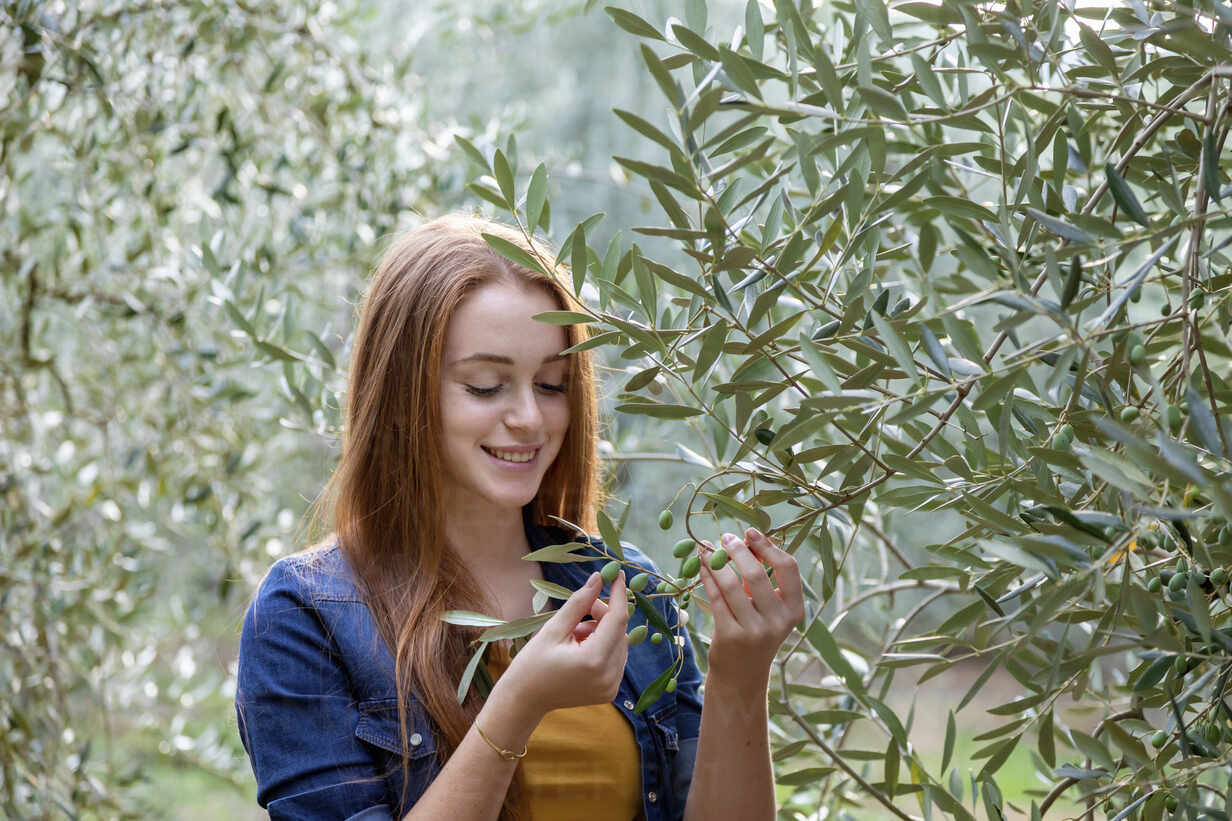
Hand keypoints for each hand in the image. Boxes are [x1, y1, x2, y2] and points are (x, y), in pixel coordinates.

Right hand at [499, 570, 628, 717]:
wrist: (524, 701)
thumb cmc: (532, 663)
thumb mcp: (553, 628)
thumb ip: (579, 602)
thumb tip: (598, 578)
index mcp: (594, 661)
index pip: (617, 619)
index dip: (619, 594)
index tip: (618, 574)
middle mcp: (608, 676)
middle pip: (619, 630)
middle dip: (603, 614)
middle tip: (581, 609)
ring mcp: (611, 687)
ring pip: (619, 643)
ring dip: (602, 631)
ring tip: (574, 636)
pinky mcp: (610, 691)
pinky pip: (616, 658)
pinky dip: (603, 646)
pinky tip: (580, 649)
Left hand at [697, 528, 804, 690]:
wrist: (741, 676)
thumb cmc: (755, 633)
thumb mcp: (767, 609)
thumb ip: (760, 578)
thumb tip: (747, 540)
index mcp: (794, 610)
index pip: (788, 568)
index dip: (768, 546)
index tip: (750, 532)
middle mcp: (778, 622)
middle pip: (757, 574)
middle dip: (738, 550)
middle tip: (725, 538)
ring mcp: (754, 631)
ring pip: (731, 584)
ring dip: (716, 561)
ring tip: (707, 548)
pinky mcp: (730, 636)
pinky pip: (715, 597)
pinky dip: (706, 577)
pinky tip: (700, 566)